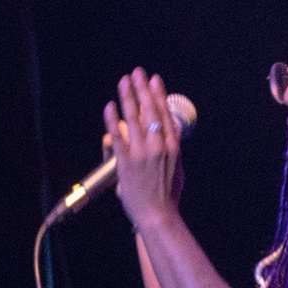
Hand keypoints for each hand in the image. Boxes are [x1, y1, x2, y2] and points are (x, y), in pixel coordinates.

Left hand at [105, 68, 184, 232]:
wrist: (158, 215)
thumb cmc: (168, 195)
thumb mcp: (178, 169)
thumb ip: (173, 149)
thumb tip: (172, 133)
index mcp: (173, 147)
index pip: (165, 114)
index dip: (159, 95)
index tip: (155, 80)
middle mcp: (159, 147)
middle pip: (150, 111)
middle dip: (143, 89)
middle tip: (138, 72)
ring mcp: (142, 154)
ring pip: (133, 119)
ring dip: (128, 97)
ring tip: (124, 81)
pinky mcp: (126, 163)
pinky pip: (117, 137)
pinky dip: (112, 120)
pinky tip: (109, 106)